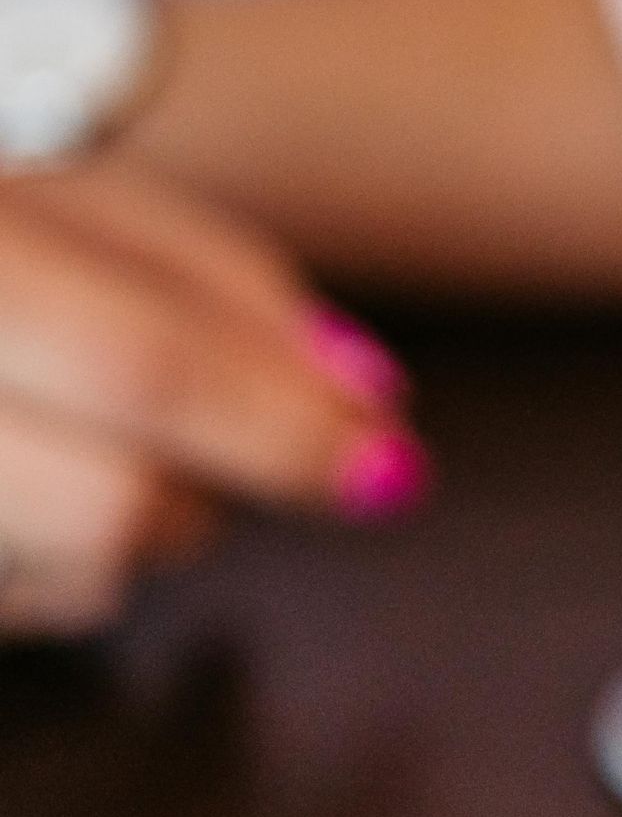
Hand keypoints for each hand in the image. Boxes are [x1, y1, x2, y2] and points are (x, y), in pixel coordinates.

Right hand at [0, 163, 421, 639]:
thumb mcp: (73, 200)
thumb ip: (228, 289)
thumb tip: (371, 406)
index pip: (143, 366)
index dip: (283, 425)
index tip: (389, 463)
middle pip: (112, 508)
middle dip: (203, 495)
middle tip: (202, 458)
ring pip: (73, 585)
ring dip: (125, 536)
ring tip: (60, 444)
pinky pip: (15, 616)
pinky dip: (45, 575)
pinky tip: (8, 499)